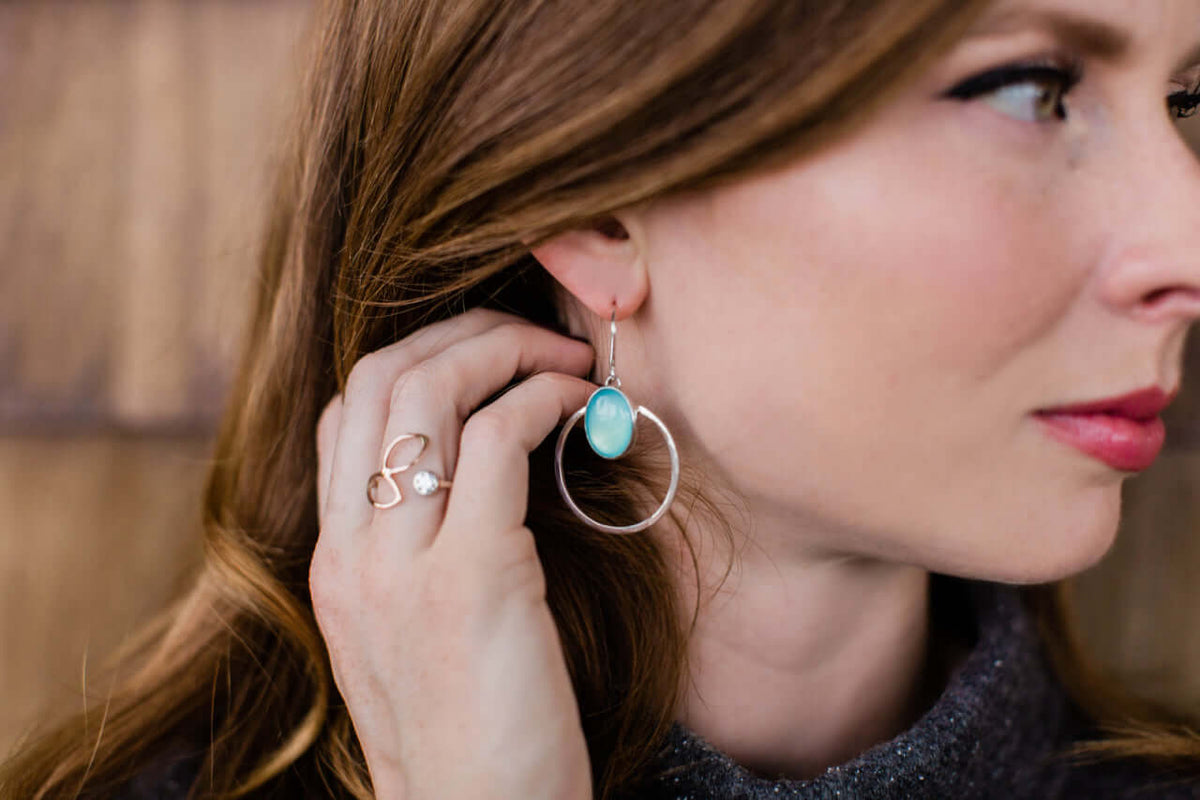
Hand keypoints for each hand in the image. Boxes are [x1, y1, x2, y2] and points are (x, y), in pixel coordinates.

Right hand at [311, 308, 596, 799]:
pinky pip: (497, 438)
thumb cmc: (474, 736)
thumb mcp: (413, 639)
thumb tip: (479, 469)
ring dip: (506, 347)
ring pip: (429, 389)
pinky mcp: (471, 579)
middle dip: (464, 331)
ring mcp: (400, 565)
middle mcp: (351, 553)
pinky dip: (543, 397)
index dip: (419, 357)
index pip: (348, 412)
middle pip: (381, 378)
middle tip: (535, 335)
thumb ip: (418, 554)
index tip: (489, 356)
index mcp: (335, 564)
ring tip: (565, 356)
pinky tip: (583, 405)